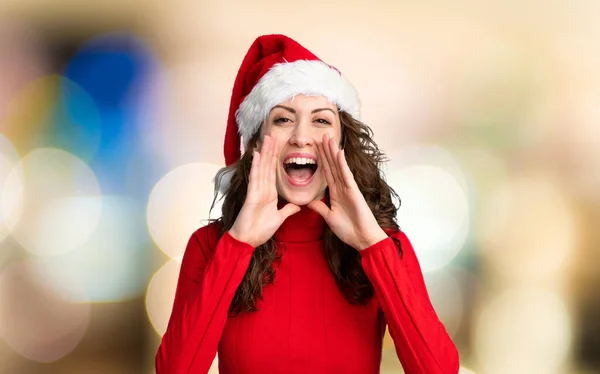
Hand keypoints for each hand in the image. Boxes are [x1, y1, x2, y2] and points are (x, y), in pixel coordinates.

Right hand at [229, 134, 300, 246]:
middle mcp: (262, 189)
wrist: (248, 240)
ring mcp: (256, 191)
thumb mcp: (278, 218)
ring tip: (267, 138)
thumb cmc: (260, 230)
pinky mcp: (251, 195)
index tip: (278, 145)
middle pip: (267, 165)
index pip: (273, 171)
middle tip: (272, 134)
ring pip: (261, 168)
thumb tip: (297, 206)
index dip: (275, 158)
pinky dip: (256, 166)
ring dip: (264, 153)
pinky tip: (257, 154)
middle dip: (270, 150)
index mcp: (269, 193)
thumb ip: (287, 210)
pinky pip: (255, 178)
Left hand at [308, 133, 387, 250]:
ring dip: (333, 152)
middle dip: (326, 150)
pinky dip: (342, 163)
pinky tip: (339, 152)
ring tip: (329, 138)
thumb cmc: (349, 230)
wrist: (362, 238)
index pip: (327, 172)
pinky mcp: (354, 191)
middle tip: (322, 135)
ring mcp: (348, 188)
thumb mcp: (329, 217)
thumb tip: (309, 202)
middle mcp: (342, 187)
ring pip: (338, 166)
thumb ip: (320, 207)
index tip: (316, 147)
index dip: (321, 159)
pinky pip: (346, 174)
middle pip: (332, 165)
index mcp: (336, 193)